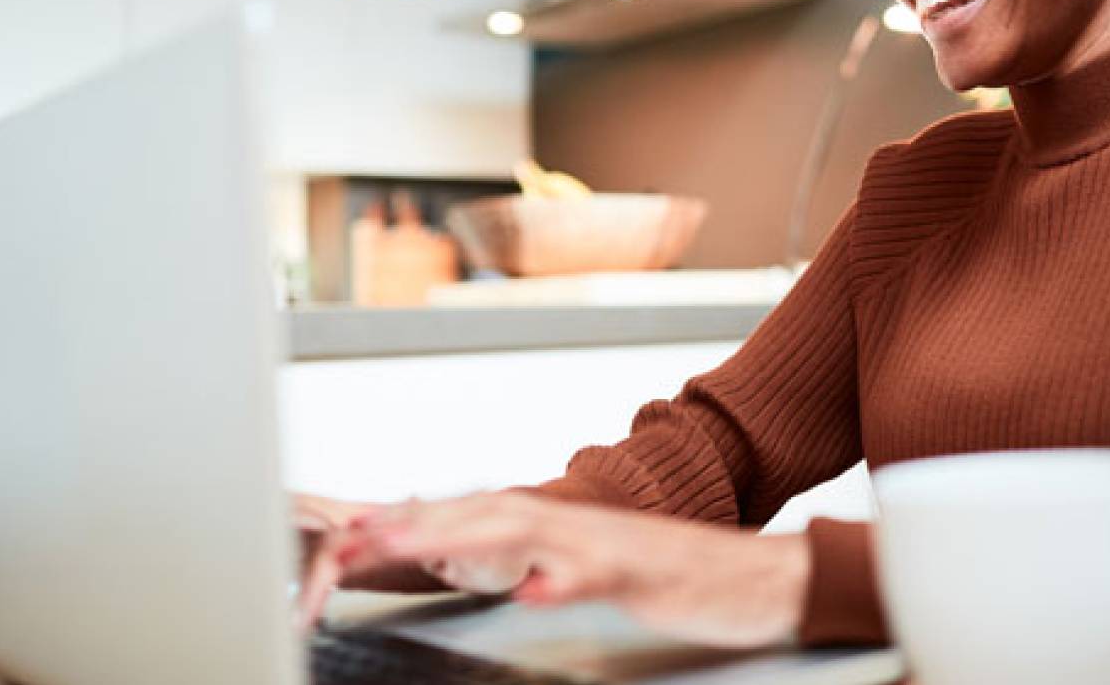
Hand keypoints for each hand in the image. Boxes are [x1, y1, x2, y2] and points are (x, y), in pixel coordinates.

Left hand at [298, 492, 811, 648]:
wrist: (764, 578)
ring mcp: (611, 546)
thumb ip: (556, 572)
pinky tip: (529, 592)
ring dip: (460, 540)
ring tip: (404, 549)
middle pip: (481, 517)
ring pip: (526, 536)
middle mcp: (578, 526)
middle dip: (410, 528)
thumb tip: (515, 581)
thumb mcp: (604, 578)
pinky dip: (561, 582)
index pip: (474, 518)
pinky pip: (598, 577)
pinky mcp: (646, 576)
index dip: (410, 524)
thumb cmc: (684, 583)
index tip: (350, 537)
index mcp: (562, 528)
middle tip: (344, 541)